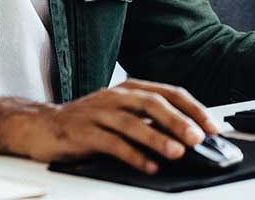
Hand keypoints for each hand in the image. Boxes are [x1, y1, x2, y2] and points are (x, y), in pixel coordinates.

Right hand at [9, 79, 219, 173]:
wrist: (42, 125)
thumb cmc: (88, 121)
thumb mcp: (121, 114)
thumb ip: (149, 120)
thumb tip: (187, 135)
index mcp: (129, 88)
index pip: (168, 92)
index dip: (193, 108)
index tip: (212, 127)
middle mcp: (115, 96)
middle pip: (152, 103)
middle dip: (178, 120)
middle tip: (198, 138)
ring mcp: (98, 112)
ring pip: (132, 122)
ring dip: (157, 138)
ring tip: (177, 153)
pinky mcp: (83, 132)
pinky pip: (111, 143)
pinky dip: (132, 155)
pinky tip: (148, 167)